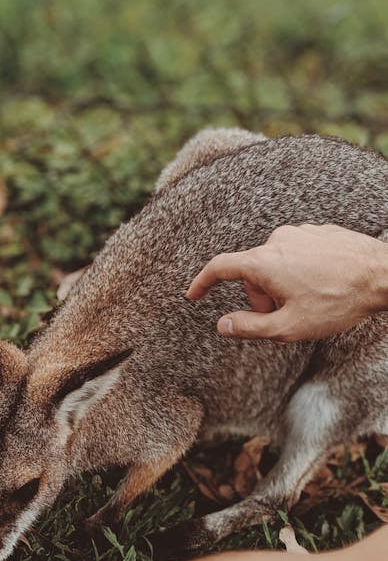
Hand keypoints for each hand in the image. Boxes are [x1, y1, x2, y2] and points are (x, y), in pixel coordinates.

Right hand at [186, 223, 387, 341]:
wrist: (384, 276)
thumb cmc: (337, 302)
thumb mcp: (288, 327)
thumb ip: (249, 328)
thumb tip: (222, 326)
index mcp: (264, 263)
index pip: (219, 268)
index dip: (201, 282)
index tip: (193, 294)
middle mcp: (278, 241)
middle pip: (253, 274)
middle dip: (261, 299)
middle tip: (285, 319)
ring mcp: (300, 233)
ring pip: (276, 265)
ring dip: (282, 287)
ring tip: (309, 304)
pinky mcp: (319, 231)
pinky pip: (297, 255)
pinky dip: (300, 273)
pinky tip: (322, 287)